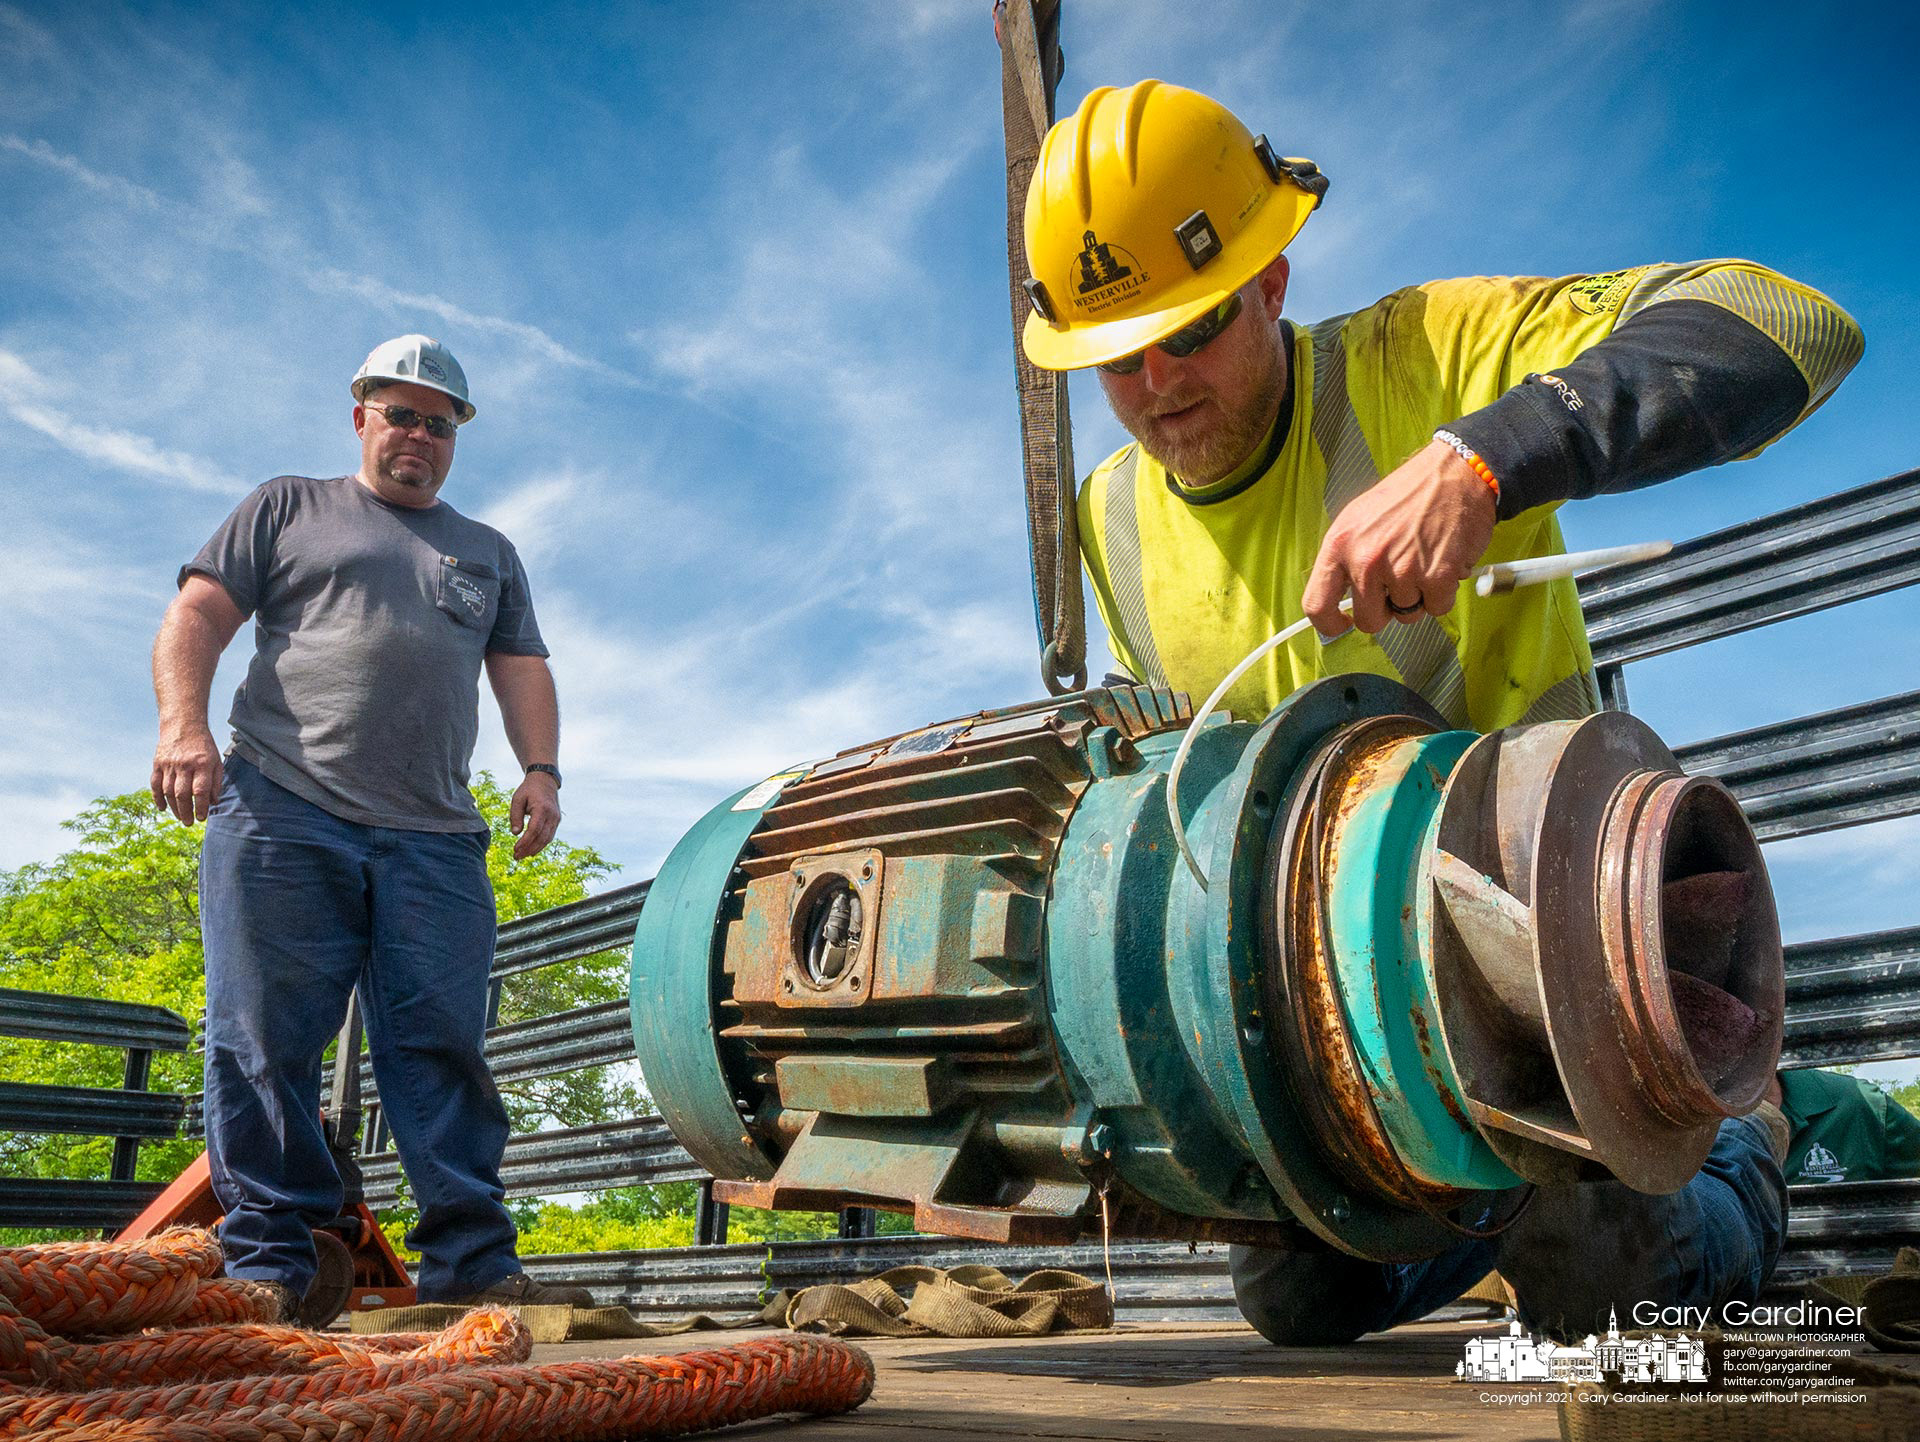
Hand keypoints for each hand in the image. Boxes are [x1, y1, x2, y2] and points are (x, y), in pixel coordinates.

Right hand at [151, 728, 223, 825]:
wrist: (183, 725)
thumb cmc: (203, 747)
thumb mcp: (216, 761)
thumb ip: (216, 782)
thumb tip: (213, 803)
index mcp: (202, 764)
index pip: (200, 790)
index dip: (200, 806)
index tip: (202, 818)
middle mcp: (184, 765)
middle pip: (182, 794)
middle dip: (185, 812)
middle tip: (189, 823)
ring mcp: (168, 764)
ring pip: (168, 791)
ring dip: (173, 808)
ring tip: (181, 818)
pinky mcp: (157, 764)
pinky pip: (155, 784)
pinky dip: (157, 798)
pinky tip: (162, 808)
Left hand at [508, 771, 560, 859]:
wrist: (545, 780)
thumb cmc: (529, 789)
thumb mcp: (517, 799)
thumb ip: (515, 816)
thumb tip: (515, 833)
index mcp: (542, 808)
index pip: (534, 830)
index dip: (525, 842)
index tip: (515, 849)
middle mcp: (552, 815)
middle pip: (541, 837)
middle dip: (529, 849)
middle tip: (516, 857)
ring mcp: (556, 819)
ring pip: (547, 839)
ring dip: (535, 849)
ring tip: (522, 855)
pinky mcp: (556, 821)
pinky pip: (549, 835)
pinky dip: (541, 844)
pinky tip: (531, 849)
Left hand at [1302, 439, 1497, 635]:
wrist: (1455, 474)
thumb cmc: (1409, 495)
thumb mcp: (1358, 519)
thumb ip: (1344, 559)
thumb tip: (1338, 598)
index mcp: (1340, 545)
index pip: (1316, 604)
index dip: (1329, 624)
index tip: (1342, 624)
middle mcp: (1366, 560)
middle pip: (1368, 621)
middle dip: (1385, 610)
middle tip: (1397, 583)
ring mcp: (1402, 570)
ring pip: (1406, 615)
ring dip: (1417, 597)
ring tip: (1422, 561)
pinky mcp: (1437, 576)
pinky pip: (1437, 608)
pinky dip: (1443, 593)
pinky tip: (1441, 563)